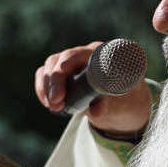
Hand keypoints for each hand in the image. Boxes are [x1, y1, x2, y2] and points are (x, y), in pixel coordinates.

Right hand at [34, 42, 151, 136]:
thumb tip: (96, 112)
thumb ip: (108, 105)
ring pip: (50, 65)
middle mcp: (84, 54)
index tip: (62, 80)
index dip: (68, 65)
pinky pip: (45, 74)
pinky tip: (48, 103)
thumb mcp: (120, 103)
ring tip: (53, 106)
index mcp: (100, 54)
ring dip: (47, 86)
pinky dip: (43, 88)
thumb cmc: (125, 98)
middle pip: (60, 59)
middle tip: (56, 103)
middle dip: (55, 81)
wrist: (124, 104)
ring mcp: (71, 62)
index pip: (79, 54)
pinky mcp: (62, 73)